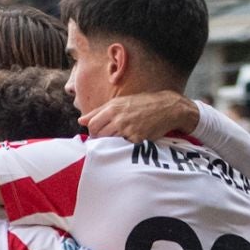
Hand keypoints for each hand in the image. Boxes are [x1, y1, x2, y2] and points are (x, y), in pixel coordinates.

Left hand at [80, 91, 197, 141]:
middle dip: (101, 139)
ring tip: (121, 138)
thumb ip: (99, 111)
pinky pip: (123, 146)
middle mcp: (118, 118)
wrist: (168, 108)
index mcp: (113, 108)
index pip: (92, 125)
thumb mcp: (120, 102)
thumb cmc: (142, 104)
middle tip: (110, 138)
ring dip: (112, 143)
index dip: (94, 132)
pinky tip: (133, 139)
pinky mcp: (136, 139)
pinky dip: (125, 146)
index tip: (99, 133)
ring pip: (109, 142)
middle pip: (98, 135)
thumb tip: (81, 120)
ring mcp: (127, 129)